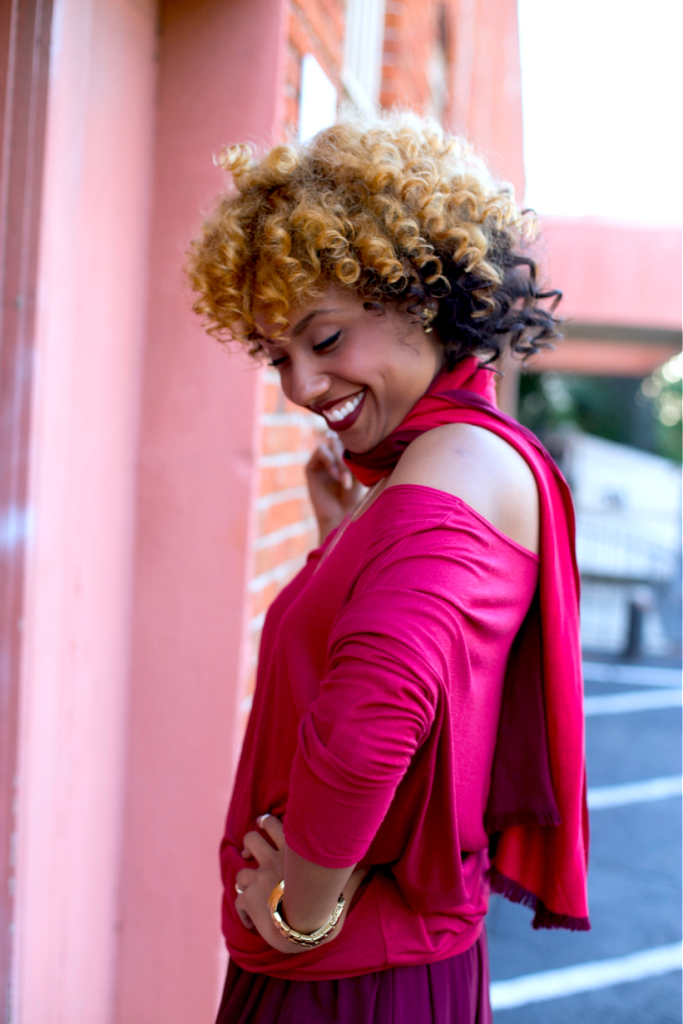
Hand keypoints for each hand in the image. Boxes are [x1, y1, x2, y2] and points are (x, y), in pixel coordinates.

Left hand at [234, 814, 365, 954]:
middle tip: (254, 854)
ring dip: (245, 878)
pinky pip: (238, 900)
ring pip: (241, 870)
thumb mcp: (344, 886)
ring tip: (250, 886)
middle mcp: (273, 861)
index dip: (266, 824)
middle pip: (251, 838)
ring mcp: (259, 879)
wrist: (305, 928)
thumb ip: (356, 875)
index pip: (272, 823)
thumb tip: (374, 866)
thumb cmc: (328, 906)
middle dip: (250, 845)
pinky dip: (243, 911)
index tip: (265, 827)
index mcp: (292, 852)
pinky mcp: (249, 898)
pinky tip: (250, 921)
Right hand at [306, 432, 364, 542]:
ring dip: (341, 460)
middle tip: (356, 473)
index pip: (354, 436)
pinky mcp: (311, 466)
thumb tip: (370, 439)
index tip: (370, 457)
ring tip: (346, 480)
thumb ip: (362, 456)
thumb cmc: (356, 498)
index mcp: (348, 453)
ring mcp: (323, 459)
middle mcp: (335, 454)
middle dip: (351, 454)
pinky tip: (336, 477)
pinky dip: (331, 462)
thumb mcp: (364, 474)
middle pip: (344, 437)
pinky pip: (321, 451)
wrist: (342, 517)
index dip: (362, 442)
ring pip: (333, 442)